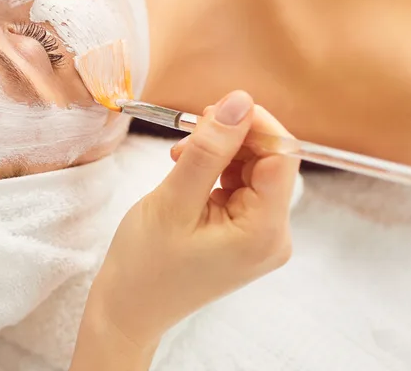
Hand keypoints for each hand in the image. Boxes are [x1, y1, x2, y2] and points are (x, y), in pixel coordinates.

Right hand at [77, 90, 298, 358]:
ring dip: (219, 154)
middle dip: (233, 138)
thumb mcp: (173, 200)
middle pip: (269, 163)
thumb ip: (208, 149)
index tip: (216, 108)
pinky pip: (239, 189)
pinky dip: (215, 172)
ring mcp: (259, 238)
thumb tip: (238, 101)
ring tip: (179, 156)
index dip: (254, 125)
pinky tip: (186, 171)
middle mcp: (273, 236)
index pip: (282, 157)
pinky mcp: (243, 236)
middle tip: (191, 128)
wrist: (129, 309)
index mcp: (264, 232)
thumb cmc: (145, 265)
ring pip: (252, 173)